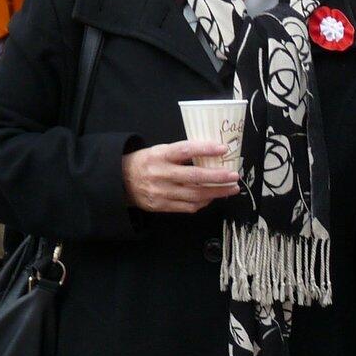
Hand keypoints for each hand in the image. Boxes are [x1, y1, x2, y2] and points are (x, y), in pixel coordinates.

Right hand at [121, 141, 240, 212]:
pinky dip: (203, 202)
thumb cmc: (145, 162)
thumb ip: (181, 153)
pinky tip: (213, 197)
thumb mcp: (159, 150)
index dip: (205, 149)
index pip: (185, 150)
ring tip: (231, 188)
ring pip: (195, 195)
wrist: (121, 182)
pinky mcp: (162, 206)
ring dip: (216, 192)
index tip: (223, 149)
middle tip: (234, 175)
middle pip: (194, 177)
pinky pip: (188, 207)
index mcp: (160, 155)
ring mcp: (161, 192)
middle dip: (218, 177)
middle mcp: (160, 174)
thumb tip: (211, 154)